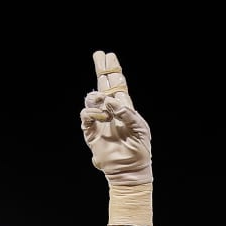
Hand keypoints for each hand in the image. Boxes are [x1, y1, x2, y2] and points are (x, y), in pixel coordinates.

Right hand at [81, 51, 151, 185]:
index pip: (117, 85)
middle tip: (99, 55)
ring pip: (92, 98)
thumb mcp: (140, 128)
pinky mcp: (91, 131)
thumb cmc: (139, 149)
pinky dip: (92, 112)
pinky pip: (86, 115)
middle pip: (103, 85)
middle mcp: (111, 111)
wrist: (130, 169)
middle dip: (102, 70)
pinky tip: (102, 115)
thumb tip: (112, 100)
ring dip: (98, 94)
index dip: (113, 70)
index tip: (109, 56)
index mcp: (124, 108)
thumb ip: (128, 113)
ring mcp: (99, 120)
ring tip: (104, 99)